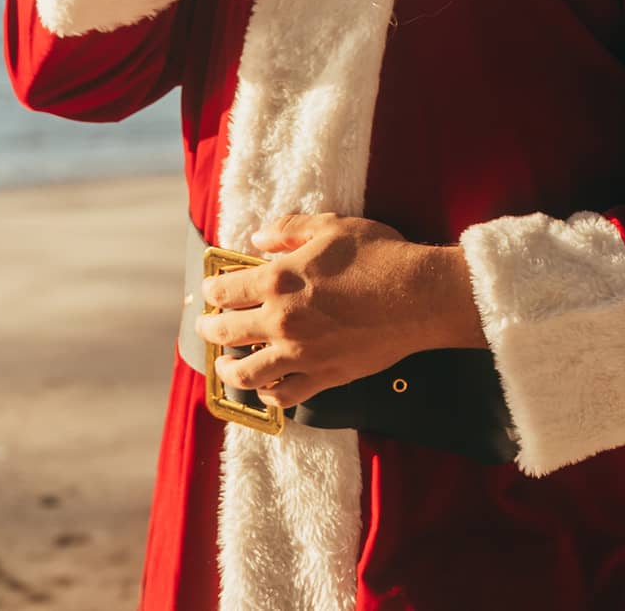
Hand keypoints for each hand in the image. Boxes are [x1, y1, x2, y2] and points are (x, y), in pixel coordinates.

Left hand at [194, 213, 483, 407]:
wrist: (418, 297)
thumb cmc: (379, 255)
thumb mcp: (332, 226)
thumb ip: (290, 229)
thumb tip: (258, 237)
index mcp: (279, 279)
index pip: (225, 290)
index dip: (211, 289)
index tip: (210, 289)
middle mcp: (282, 320)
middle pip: (227, 332)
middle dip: (210, 328)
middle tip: (206, 325)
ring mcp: (301, 354)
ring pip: (247, 373)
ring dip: (229, 369)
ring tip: (226, 365)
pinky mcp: (324, 376)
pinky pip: (284, 397)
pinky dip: (269, 395)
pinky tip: (267, 388)